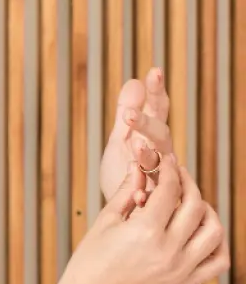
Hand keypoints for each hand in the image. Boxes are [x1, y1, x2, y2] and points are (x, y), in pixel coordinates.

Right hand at [65, 153, 226, 283]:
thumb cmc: (91, 262)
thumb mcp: (105, 222)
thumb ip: (126, 192)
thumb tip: (139, 169)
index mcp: (145, 231)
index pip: (169, 189)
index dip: (169, 170)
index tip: (166, 162)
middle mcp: (169, 250)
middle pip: (195, 205)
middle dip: (187, 184)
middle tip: (178, 177)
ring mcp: (181, 268)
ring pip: (214, 230)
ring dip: (207, 211)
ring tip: (192, 205)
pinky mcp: (186, 283)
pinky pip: (218, 261)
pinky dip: (217, 244)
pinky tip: (202, 233)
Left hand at [100, 68, 172, 199]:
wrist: (128, 212)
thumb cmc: (126, 172)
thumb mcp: (122, 139)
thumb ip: (128, 112)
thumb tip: (133, 81)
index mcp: (152, 137)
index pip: (158, 110)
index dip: (157, 93)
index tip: (154, 72)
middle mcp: (162, 154)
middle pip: (160, 134)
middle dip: (147, 124)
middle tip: (129, 116)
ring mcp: (162, 177)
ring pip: (160, 165)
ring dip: (147, 157)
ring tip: (135, 149)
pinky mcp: (159, 201)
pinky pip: (154, 195)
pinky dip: (143, 194)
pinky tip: (137, 195)